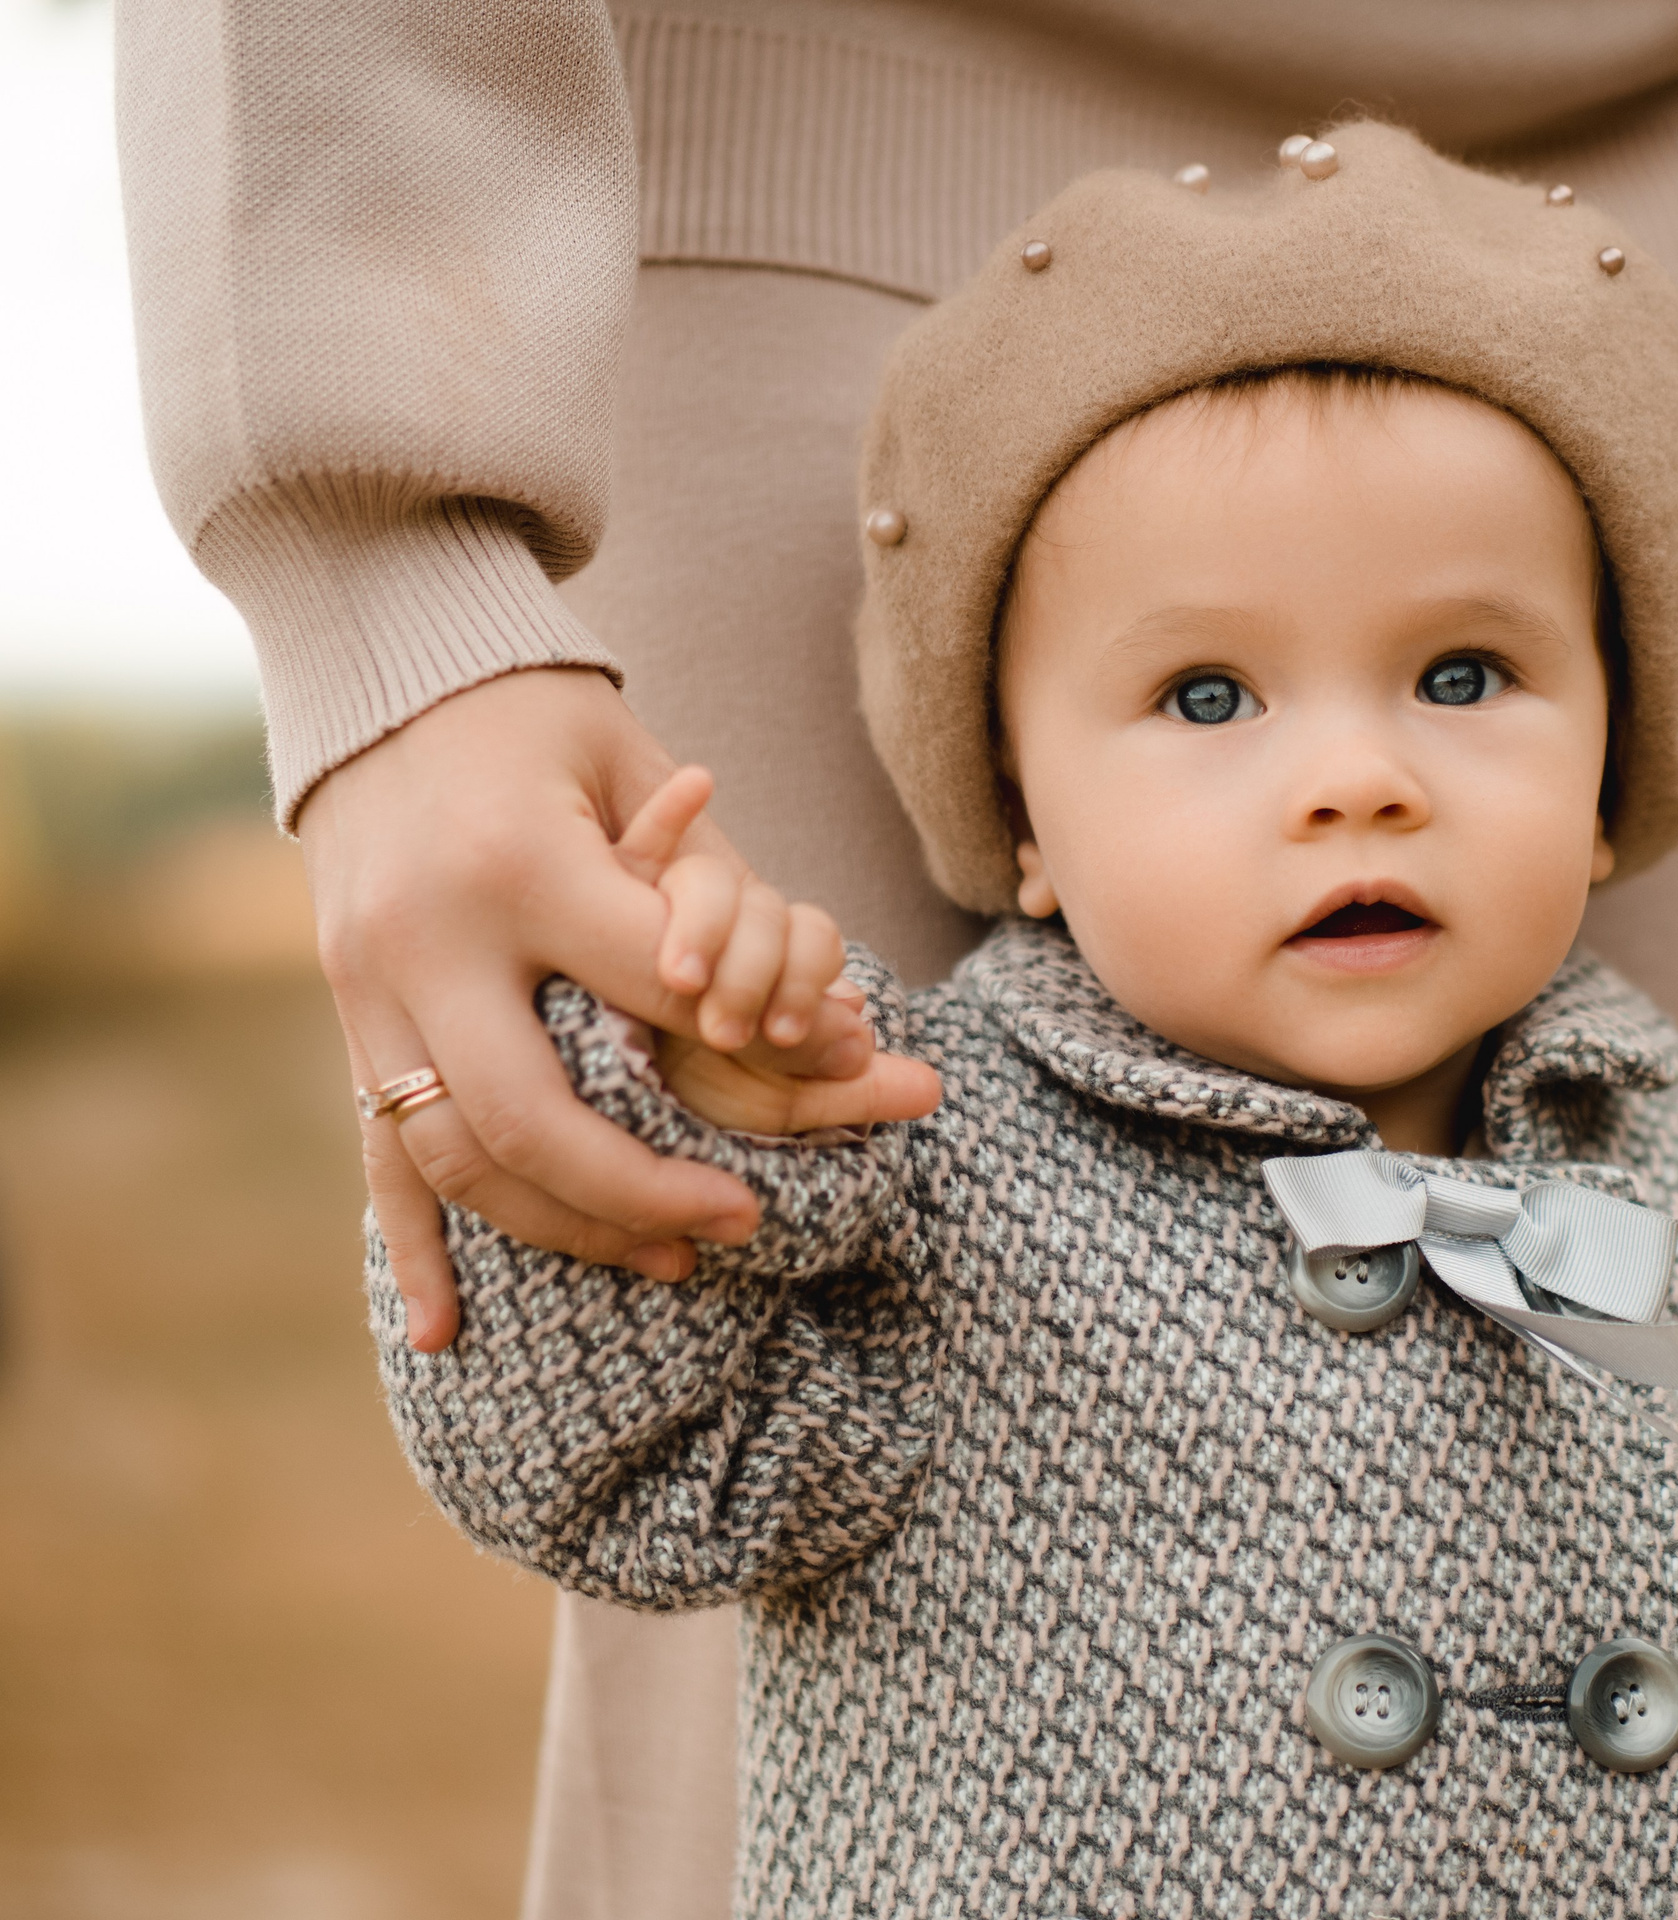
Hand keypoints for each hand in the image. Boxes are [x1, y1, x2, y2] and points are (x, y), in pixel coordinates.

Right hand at [303, 668, 874, 1351]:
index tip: (836, 1075)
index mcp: (520, 864)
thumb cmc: (537, 717)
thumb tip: (830, 1015)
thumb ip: (713, 882)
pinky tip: (453, 1331)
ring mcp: (370, 986)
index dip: (752, 1038)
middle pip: (535, 1113)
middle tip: (744, 1219)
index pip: (653, 986)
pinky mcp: (345, 1015)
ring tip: (666, 1258)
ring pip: (459, 1155)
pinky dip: (417, 1250)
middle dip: (645, 1186)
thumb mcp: (630, 761)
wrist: (378, 675)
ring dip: (564, 1225)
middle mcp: (432, 938)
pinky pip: (376, 1158)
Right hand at [618, 770, 943, 1135]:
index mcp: (763, 970)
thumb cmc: (678, 1106)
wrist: (582, 1105)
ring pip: (706, 884)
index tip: (792, 1035)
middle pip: (763, 908)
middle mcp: (714, 934)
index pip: (811, 940)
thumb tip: (932, 1089)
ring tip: (686, 982)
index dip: (807, 983)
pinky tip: (699, 783)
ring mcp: (651, 910)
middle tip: (731, 1030)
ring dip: (709, 927)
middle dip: (757, 969)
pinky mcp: (578, 902)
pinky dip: (667, 812)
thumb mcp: (769, 1102)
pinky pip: (631, 845)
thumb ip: (846, 1092)